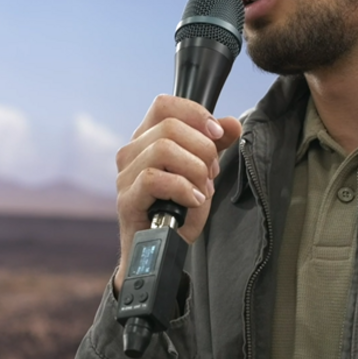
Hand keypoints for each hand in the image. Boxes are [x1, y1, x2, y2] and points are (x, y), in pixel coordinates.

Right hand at [114, 95, 240, 293]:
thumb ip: (214, 147)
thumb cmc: (177, 213)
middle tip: (211, 176)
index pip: (165, 105)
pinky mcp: (126, 199)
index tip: (217, 134)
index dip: (195, 113)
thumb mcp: (202, 175)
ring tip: (201, 192)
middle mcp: (131, 152)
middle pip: (170, 126)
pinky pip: (154, 179)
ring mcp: (125, 176)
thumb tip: (231, 124)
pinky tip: (192, 202)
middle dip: (203, 150)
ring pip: (163, 149)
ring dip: (194, 170)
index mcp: (147, 139)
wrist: (161, 253)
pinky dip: (182, 189)